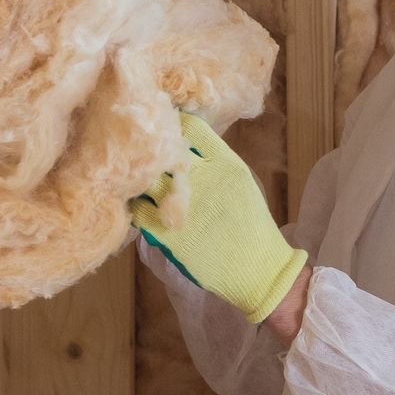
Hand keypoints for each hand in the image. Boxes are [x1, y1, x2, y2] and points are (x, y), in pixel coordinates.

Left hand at [129, 113, 308, 324]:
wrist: (258, 268)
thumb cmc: (251, 225)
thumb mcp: (240, 182)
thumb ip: (214, 162)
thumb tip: (186, 148)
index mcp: (225, 164)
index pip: (192, 129)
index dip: (175, 126)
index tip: (165, 128)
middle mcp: (202, 179)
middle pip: (162, 151)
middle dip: (149, 151)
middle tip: (141, 154)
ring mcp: (182, 206)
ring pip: (145, 181)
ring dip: (139, 181)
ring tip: (137, 182)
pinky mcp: (168, 233)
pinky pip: (139, 212)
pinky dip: (137, 208)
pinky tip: (141, 209)